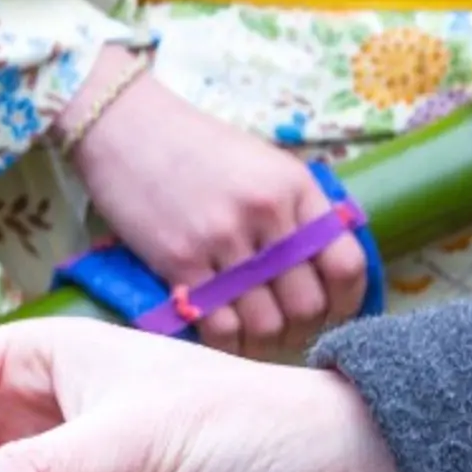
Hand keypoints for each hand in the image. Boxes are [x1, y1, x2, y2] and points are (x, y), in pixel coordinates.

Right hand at [65, 63, 368, 361]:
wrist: (125, 128)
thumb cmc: (197, 148)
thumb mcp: (264, 165)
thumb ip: (298, 212)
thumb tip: (327, 272)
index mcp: (295, 188)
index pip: (347, 265)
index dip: (347, 302)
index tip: (334, 313)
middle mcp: (266, 214)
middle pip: (307, 305)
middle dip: (303, 329)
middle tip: (288, 331)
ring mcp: (222, 240)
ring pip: (266, 325)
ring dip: (264, 343)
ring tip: (255, 337)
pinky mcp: (180, 262)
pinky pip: (219, 327)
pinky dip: (228, 343)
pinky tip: (225, 336)